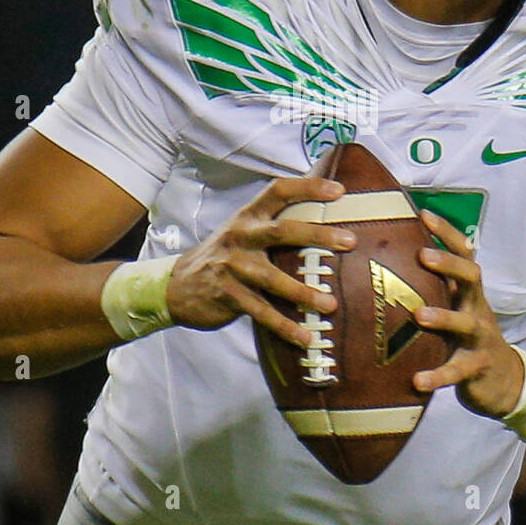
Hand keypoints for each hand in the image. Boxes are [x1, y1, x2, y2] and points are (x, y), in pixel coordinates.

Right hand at [166, 176, 355, 347]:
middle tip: (349, 241)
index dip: (308, 187)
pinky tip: (304, 337)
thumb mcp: (242, 233)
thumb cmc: (223, 257)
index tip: (338, 190)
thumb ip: (272, 227)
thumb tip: (323, 227)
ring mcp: (232, 267)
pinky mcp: (228, 296)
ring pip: (273, 278)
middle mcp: (240, 237)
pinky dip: (285, 326)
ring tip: (331, 303)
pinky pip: (262, 313)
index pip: (278, 191)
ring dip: (304, 292)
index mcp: (248, 216)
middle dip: (317, 235)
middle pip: (282, 231)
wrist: (176, 286)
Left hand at [411, 209, 524, 417]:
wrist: (503, 381)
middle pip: (472, 277)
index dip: (446, 233)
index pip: (463, 253)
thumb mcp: (455, 308)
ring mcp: (480, 338)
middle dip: (449, 264)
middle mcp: (477, 307)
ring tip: (419, 316)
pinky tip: (417, 380)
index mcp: (468, 291)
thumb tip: (386, 261)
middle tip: (424, 255)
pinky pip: (457, 370)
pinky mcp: (477, 368)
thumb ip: (432, 288)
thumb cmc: (466, 337)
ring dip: (444, 317)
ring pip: (466, 323)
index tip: (423, 214)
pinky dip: (438, 375)